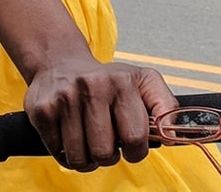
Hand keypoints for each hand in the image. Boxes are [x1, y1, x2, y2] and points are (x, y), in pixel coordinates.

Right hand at [24, 56, 177, 171]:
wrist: (59, 62)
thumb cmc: (105, 80)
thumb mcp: (142, 82)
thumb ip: (166, 106)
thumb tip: (177, 134)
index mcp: (122, 81)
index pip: (136, 138)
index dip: (136, 150)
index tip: (131, 142)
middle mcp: (93, 86)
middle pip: (106, 153)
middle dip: (108, 155)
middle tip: (105, 138)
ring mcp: (66, 97)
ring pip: (81, 158)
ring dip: (86, 158)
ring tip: (87, 137)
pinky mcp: (43, 110)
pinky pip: (58, 153)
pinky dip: (65, 152)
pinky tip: (69, 133)